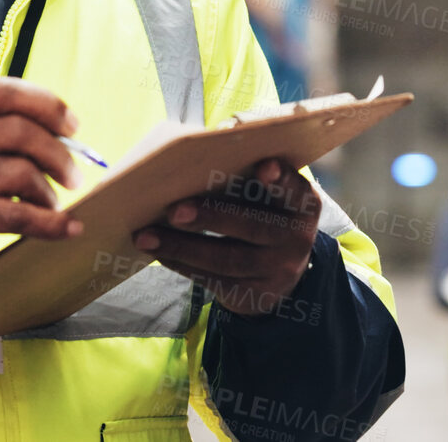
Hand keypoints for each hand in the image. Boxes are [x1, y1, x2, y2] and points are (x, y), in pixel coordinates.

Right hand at [0, 79, 83, 287]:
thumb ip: (5, 137)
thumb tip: (68, 140)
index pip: (5, 92)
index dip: (46, 104)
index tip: (73, 126)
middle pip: (21, 131)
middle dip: (59, 155)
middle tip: (74, 178)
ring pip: (22, 173)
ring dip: (48, 193)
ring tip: (50, 205)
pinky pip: (19, 216)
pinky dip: (53, 223)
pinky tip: (69, 227)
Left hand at [133, 158, 320, 317]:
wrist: (279, 273)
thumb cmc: (262, 214)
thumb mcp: (268, 196)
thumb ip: (245, 176)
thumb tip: (197, 153)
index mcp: (301, 204)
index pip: (294, 189)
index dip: (280, 179)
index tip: (263, 166)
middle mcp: (295, 239)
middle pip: (253, 227)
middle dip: (211, 217)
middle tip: (174, 210)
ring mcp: (276, 271)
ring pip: (226, 258)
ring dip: (181, 246)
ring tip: (146, 236)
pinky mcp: (252, 293)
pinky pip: (212, 279)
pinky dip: (180, 263)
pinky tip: (157, 251)